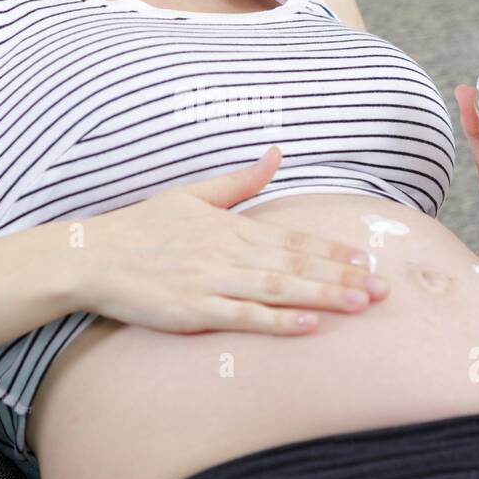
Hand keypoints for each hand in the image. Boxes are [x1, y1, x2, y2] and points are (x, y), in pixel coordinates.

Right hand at [65, 146, 388, 332]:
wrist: (94, 257)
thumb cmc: (142, 227)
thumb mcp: (193, 195)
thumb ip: (239, 180)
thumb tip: (276, 153)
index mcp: (231, 227)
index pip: (293, 238)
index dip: (333, 250)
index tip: (368, 258)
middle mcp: (228, 253)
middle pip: (297, 264)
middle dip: (343, 276)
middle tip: (385, 288)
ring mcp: (212, 282)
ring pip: (280, 289)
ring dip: (324, 296)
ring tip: (362, 304)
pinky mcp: (194, 311)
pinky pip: (244, 317)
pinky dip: (279, 320)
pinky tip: (310, 324)